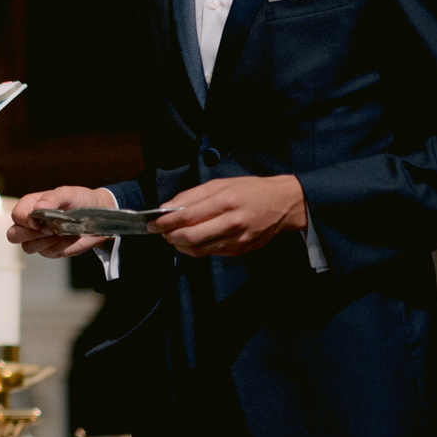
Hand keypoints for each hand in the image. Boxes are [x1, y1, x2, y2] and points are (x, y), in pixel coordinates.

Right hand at [9, 186, 118, 258]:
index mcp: (30, 205)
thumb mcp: (68, 193)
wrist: (99, 215)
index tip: (40, 221)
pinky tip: (70, 236)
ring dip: (46, 241)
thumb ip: (52, 199)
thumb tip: (38, 208)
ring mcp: (39, 239)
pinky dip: (61, 246)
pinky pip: (48, 253)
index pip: (16, 216)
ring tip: (61, 231)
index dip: (24, 220)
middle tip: (48, 228)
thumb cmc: (80, 200)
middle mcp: (31, 223)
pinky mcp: (51, 250)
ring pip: (28, 247)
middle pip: (13, 235)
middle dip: (29, 234)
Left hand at [152, 175, 307, 257]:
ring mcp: (236, 239)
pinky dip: (195, 248)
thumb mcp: (221, 184)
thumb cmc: (250, 190)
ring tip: (173, 236)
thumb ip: (192, 196)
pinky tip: (191, 239)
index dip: (165, 222)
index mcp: (226, 201)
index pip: (186, 216)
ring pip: (198, 250)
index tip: (152, 222)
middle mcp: (232, 222)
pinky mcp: (239, 250)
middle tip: (160, 231)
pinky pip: (210, 253)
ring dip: (179, 245)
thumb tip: (168, 208)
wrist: (283, 204)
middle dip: (168, 236)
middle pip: (189, 237)